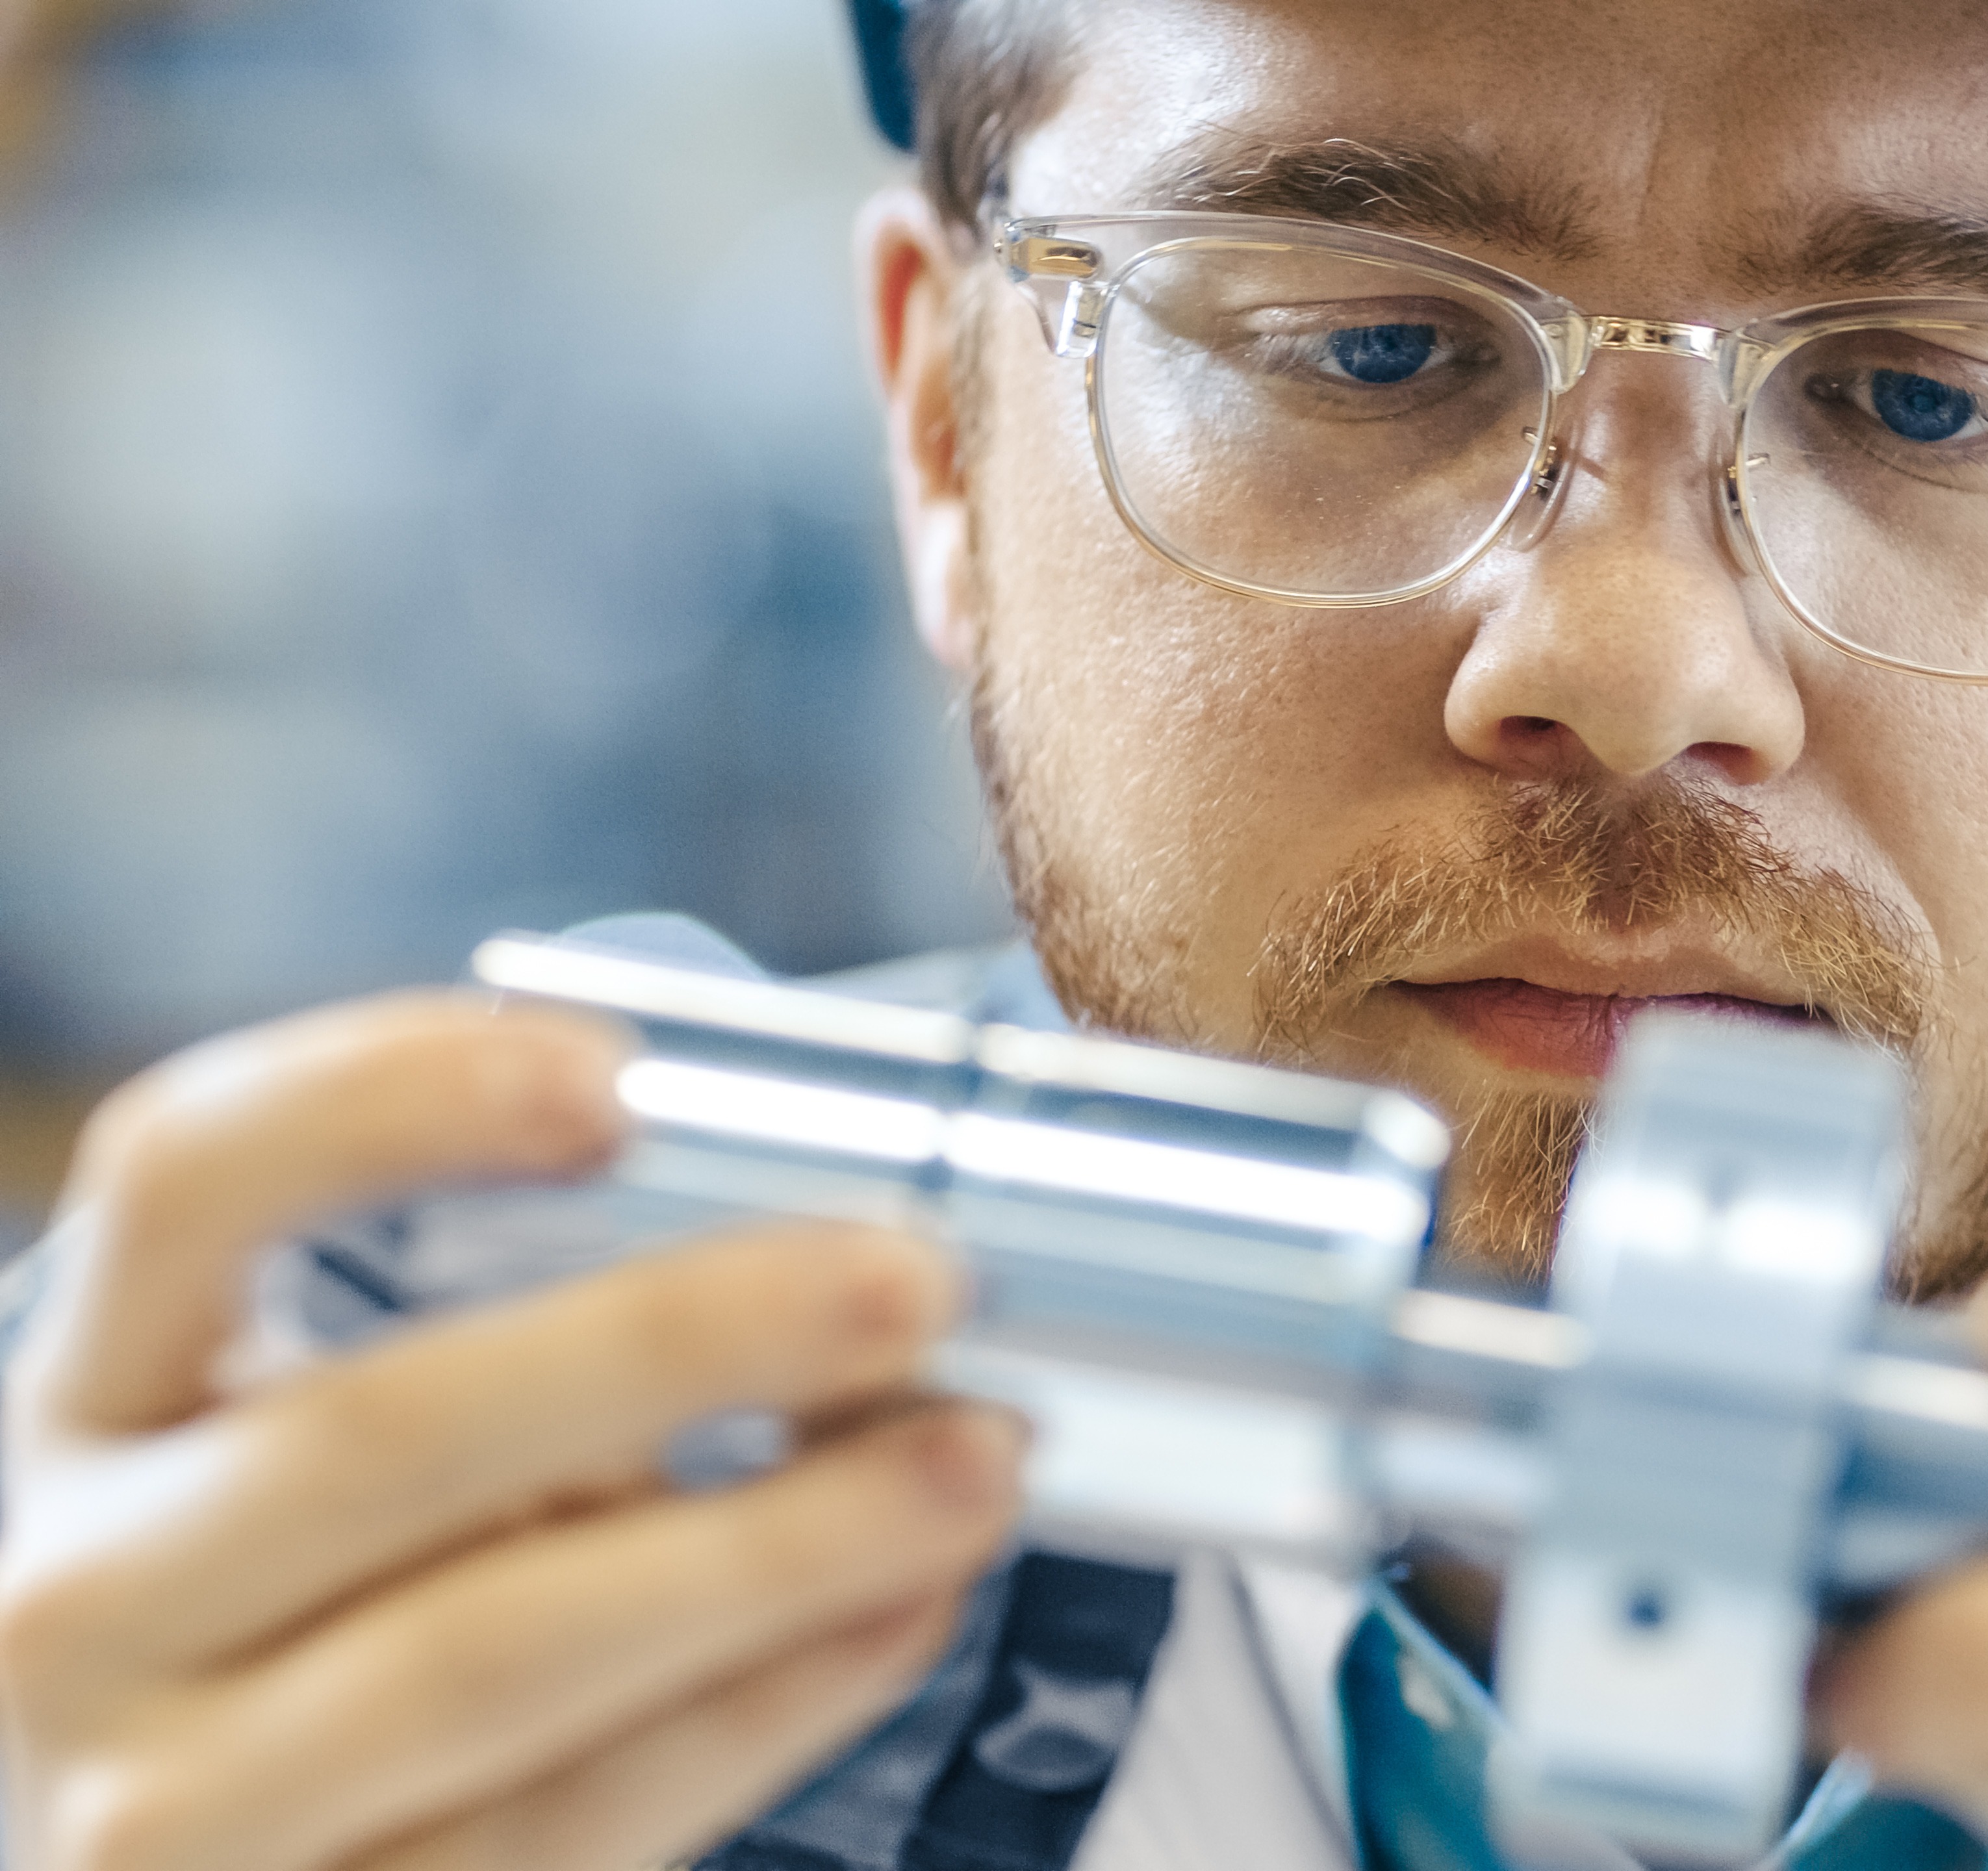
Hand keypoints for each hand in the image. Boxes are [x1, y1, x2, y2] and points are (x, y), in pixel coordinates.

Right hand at [0, 994, 1025, 1870]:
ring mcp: (160, 1805)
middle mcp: (73, 1598)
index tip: (624, 1075)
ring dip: (776, 1545)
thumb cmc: (313, 1620)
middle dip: (679, 1341)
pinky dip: (769, 1703)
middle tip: (911, 1278)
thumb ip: (511, 1357)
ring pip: (492, 1647)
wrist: (211, 1865)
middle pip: (379, 1430)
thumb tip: (826, 1276)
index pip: (186, 1177)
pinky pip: (577, 1817)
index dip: (395, 1099)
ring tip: (972, 1461)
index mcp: (83, 1402)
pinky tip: (907, 1607)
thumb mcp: (329, 1459)